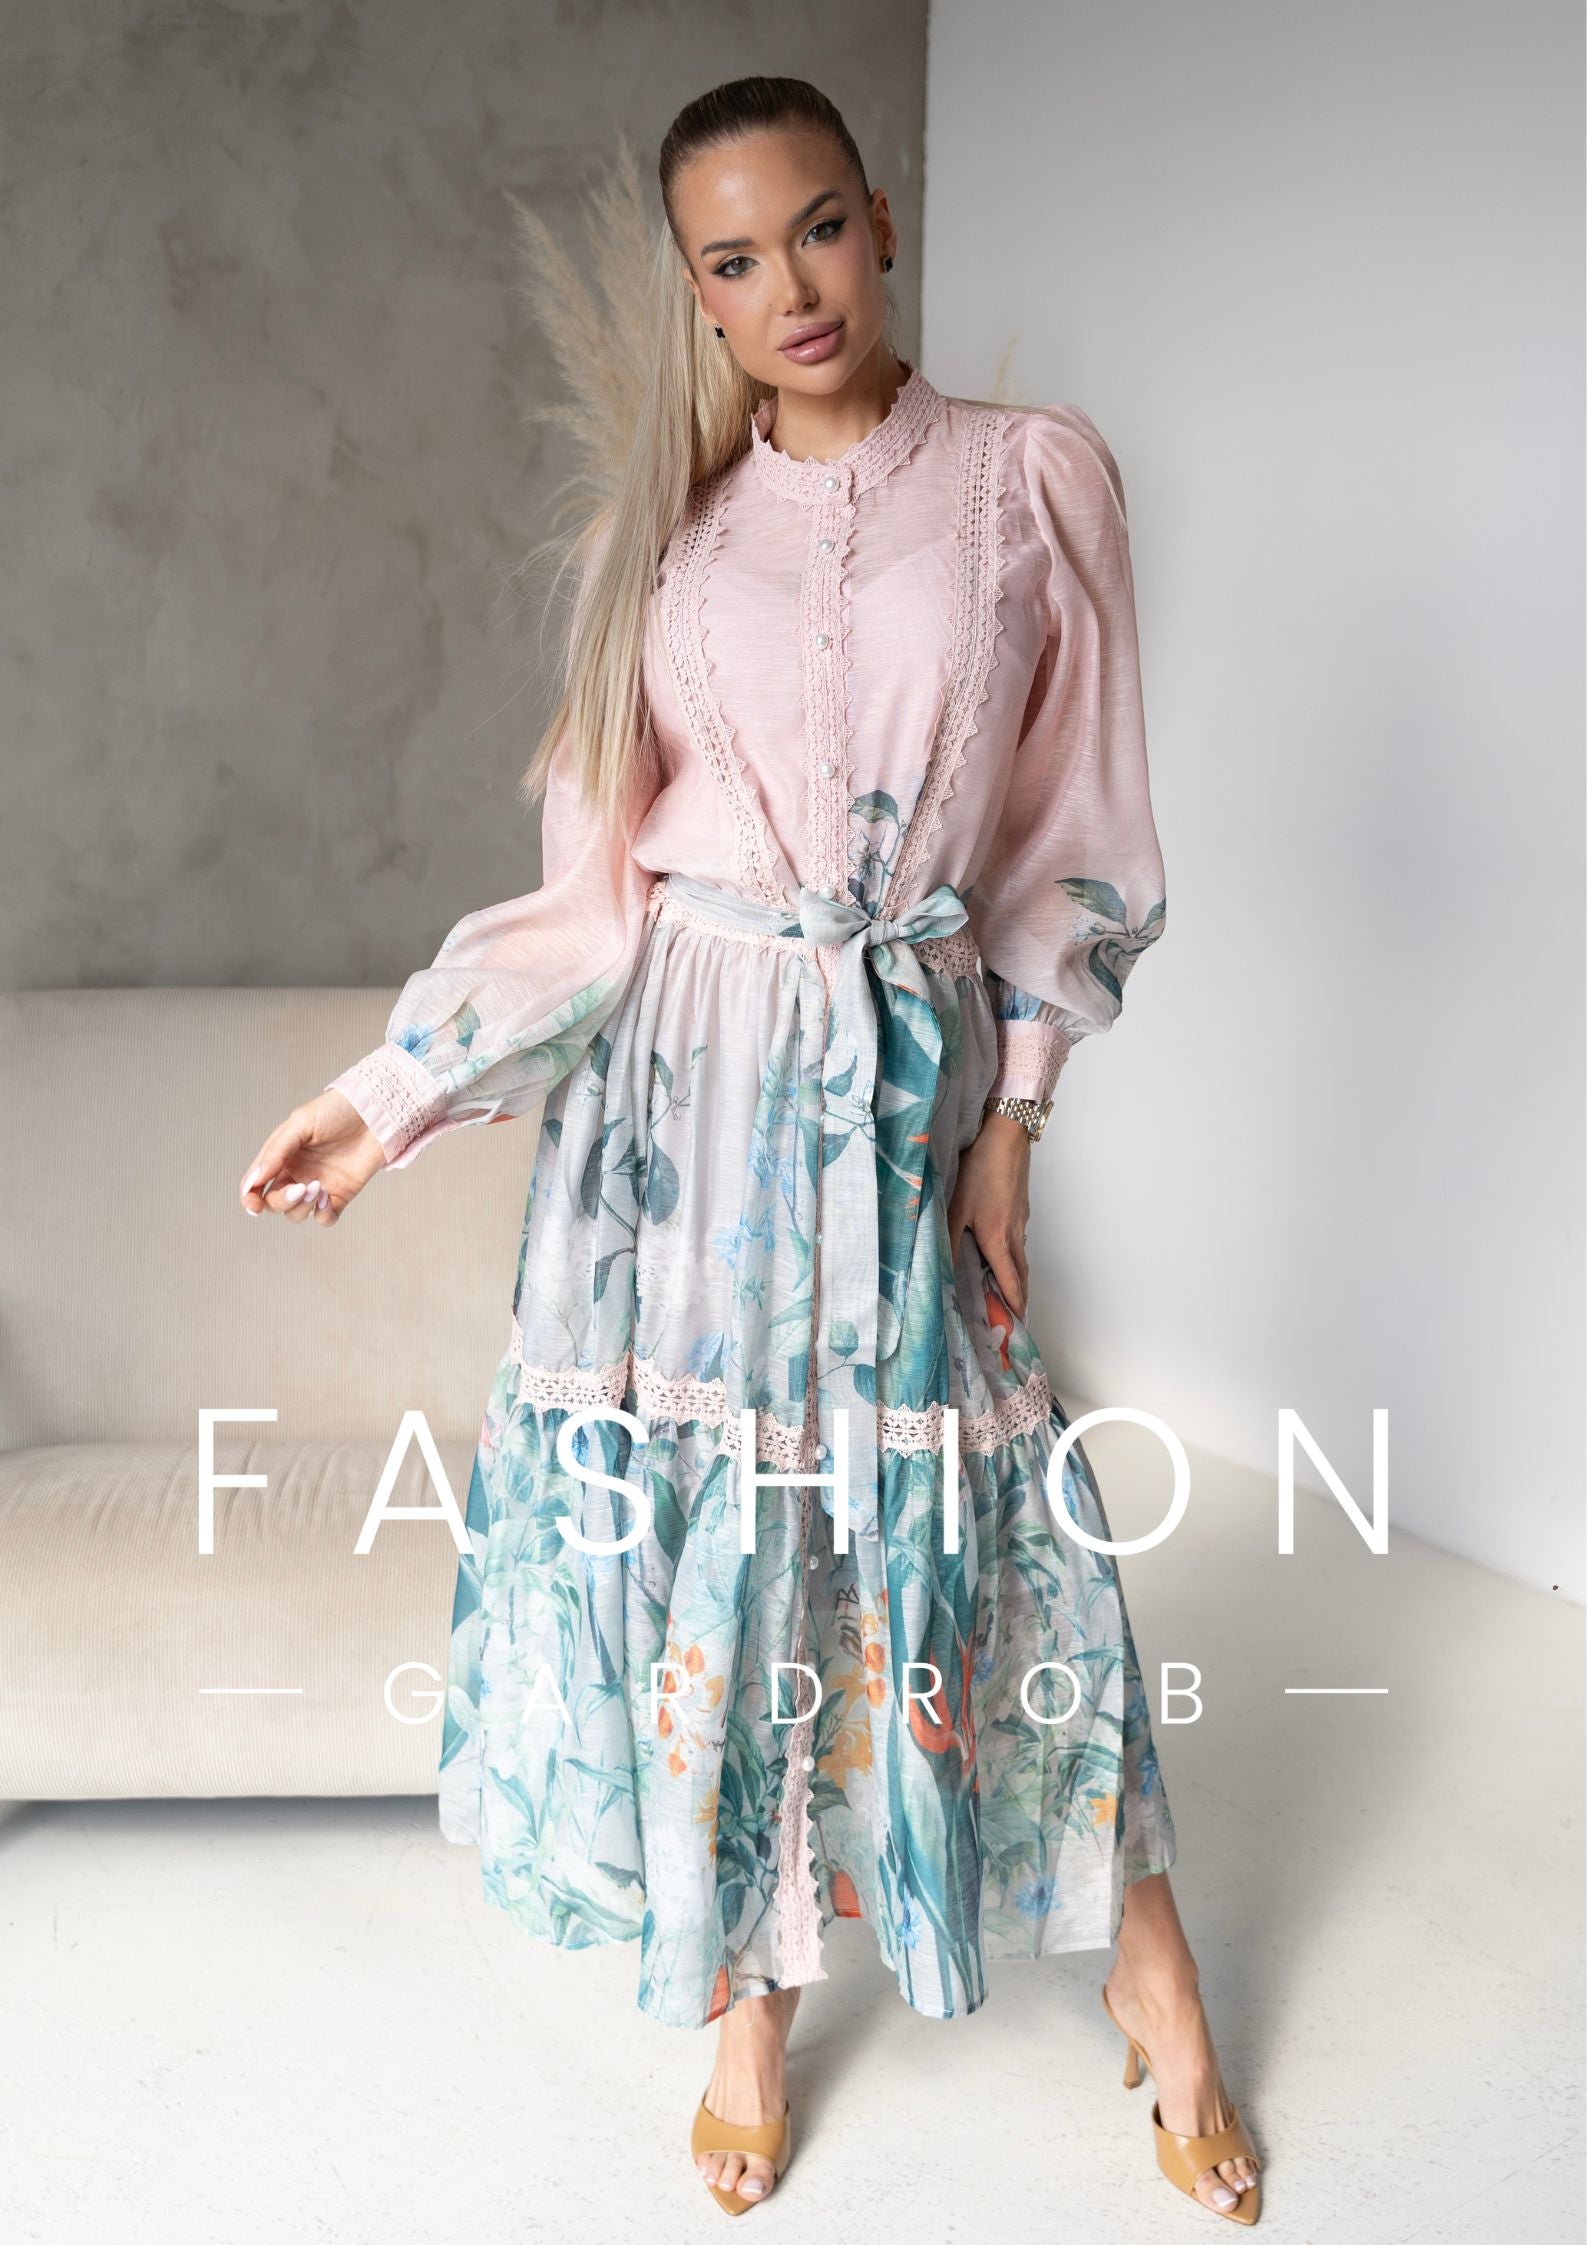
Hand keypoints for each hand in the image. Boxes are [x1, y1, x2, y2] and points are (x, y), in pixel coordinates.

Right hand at [238, 1089, 386, 1226]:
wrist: (374, 1112)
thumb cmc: (335, 1111)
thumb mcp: (300, 1124)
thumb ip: (276, 1152)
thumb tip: (254, 1179)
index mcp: (281, 1157)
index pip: (255, 1185)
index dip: (250, 1199)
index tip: (254, 1207)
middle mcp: (296, 1174)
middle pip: (275, 1203)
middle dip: (282, 1201)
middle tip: (301, 1187)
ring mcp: (317, 1187)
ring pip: (296, 1214)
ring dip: (302, 1207)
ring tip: (318, 1187)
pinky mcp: (341, 1195)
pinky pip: (324, 1218)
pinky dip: (322, 1215)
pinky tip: (327, 1198)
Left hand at [946, 1110, 1031, 1317]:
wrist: (1005, 1138)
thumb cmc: (980, 1170)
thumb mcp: (956, 1208)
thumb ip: (949, 1242)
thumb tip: (943, 1271)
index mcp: (997, 1239)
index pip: (1009, 1282)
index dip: (1014, 1304)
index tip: (1019, 1323)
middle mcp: (1014, 1234)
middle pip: (1021, 1273)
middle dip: (1020, 1296)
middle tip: (1018, 1314)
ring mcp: (1021, 1220)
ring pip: (1022, 1255)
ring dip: (1019, 1276)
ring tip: (1013, 1289)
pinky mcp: (1021, 1207)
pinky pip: (1020, 1238)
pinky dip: (1016, 1254)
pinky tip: (1004, 1250)